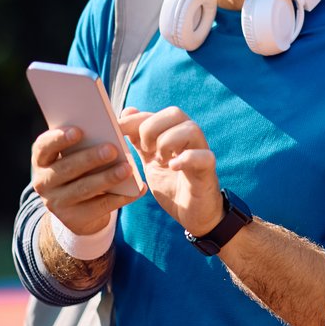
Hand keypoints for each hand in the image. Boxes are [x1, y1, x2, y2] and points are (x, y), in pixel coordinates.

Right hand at [30, 126, 143, 235]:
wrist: (77, 210)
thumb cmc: (83, 169)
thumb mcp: (82, 152)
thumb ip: (99, 131)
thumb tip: (130, 112)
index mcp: (42, 160)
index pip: (43, 147)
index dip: (58, 139)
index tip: (78, 130)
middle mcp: (43, 182)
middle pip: (66, 169)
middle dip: (90, 158)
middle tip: (112, 149)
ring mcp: (56, 203)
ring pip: (83, 189)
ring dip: (107, 178)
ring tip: (128, 168)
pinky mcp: (74, 219)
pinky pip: (100, 207)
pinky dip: (121, 198)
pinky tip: (138, 189)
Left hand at [119, 106, 222, 236]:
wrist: (192, 214)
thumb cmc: (172, 186)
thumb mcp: (149, 162)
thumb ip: (139, 140)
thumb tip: (128, 111)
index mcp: (174, 133)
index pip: (154, 114)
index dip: (134, 120)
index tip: (116, 130)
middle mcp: (189, 138)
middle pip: (174, 113)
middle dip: (152, 128)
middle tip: (144, 150)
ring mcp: (201, 152)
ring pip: (190, 129)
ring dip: (168, 142)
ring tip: (159, 161)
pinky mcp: (208, 170)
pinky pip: (203, 156)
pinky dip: (186, 159)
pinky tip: (172, 167)